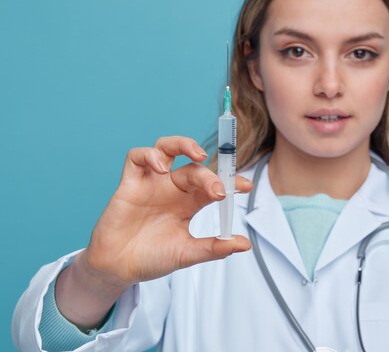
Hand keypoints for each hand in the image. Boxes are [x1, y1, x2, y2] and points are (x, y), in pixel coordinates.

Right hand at [84, 136, 251, 285]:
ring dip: (182, 144)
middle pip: (195, 168)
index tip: (246, 186)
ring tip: (198, 154)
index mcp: (190, 202)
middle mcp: (173, 188)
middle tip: (218, 191)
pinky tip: (162, 168)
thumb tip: (244, 245)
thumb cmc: (152, 258)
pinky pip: (136, 157)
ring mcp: (152, 183)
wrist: (118, 269)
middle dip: (210, 175)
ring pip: (166, 148)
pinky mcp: (129, 183)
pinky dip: (149, 155)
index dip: (231, 181)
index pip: (214, 183)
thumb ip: (213, 248)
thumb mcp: (187, 254)